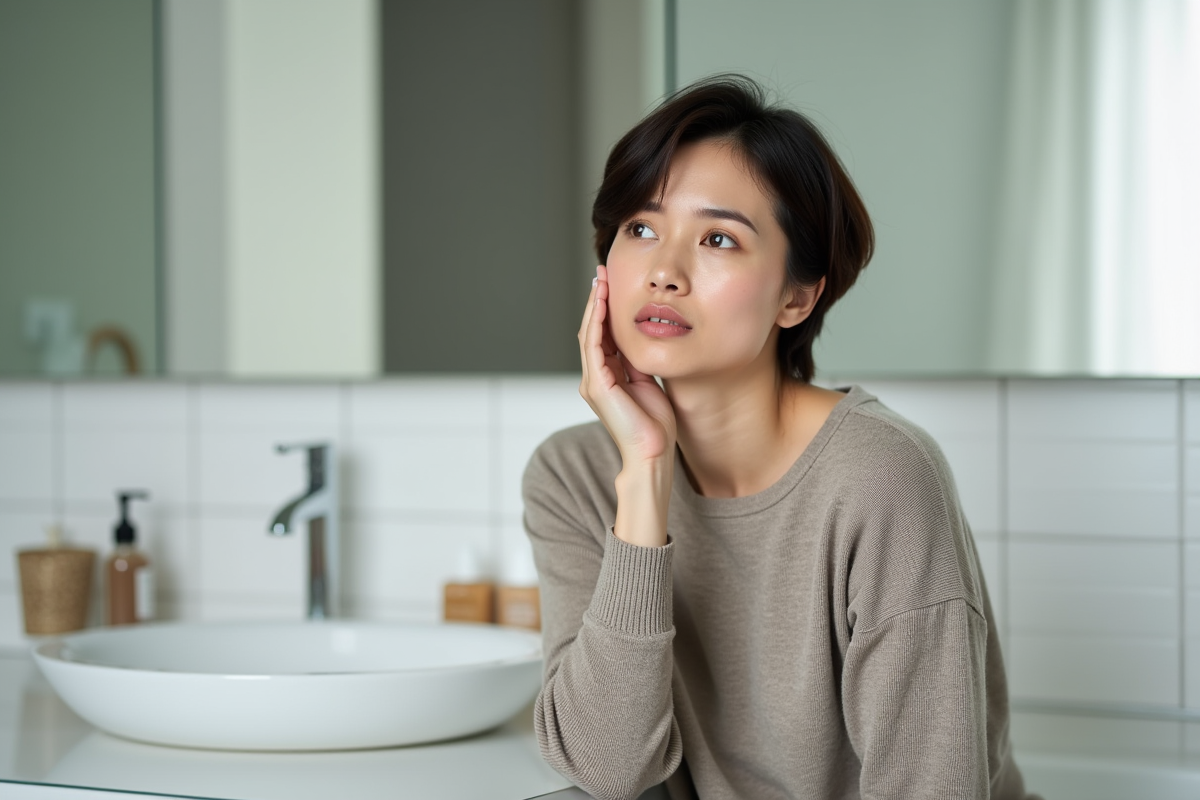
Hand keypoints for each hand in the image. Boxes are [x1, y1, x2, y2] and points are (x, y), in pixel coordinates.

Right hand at [578, 265, 676, 466]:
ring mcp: (593, 382)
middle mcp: (595, 377)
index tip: (612, 284)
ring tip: (600, 280)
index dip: (606, 309)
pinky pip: (594, 346)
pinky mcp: (597, 385)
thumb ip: (639, 364)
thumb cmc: (654, 426)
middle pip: (592, 330)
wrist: (652, 455)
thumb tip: (641, 341)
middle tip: (602, 273)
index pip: (603, 335)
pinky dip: (596, 322)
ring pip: (589, 334)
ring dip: (594, 305)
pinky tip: (601, 303)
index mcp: (607, 377)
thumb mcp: (649, 384)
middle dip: (597, 300)